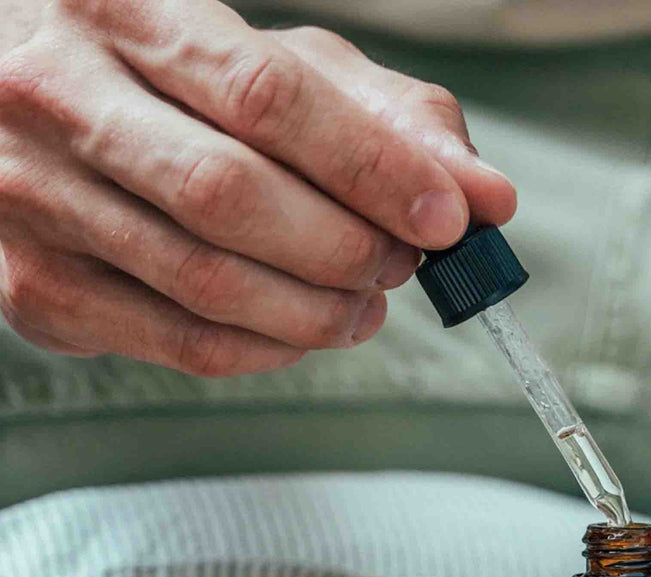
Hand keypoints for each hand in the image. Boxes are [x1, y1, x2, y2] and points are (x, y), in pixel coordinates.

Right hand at [0, 0, 515, 374]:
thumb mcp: (267, 62)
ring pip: (207, 285)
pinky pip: (180, 344)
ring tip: (363, 303)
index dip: (371, 167)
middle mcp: (56, 99)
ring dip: (316, 312)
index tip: (449, 216)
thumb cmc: (158, 81)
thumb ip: (380, 116)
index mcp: (118, 10)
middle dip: (346, 247)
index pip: (264, 98)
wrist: (5, 103)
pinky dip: (267, 350)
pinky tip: (300, 329)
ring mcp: (33, 201)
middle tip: (400, 263)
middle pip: (231, 199)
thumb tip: (484, 194)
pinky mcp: (37, 290)